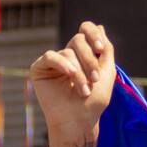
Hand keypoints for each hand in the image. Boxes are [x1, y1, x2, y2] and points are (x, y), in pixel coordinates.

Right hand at [29, 21, 115, 138]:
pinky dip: (63, 65)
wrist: (79, 120)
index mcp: (84, 54)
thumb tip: (99, 27)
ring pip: (68, 52)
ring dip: (80, 72)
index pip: (85, 30)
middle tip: (96, 79)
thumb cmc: (94, 102)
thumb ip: (106, 50)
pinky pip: (51, 57)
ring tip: (84, 91)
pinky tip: (70, 76)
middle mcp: (68, 55)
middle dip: (90, 60)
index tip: (101, 49)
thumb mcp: (107, 73)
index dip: (93, 34)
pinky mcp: (40, 68)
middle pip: (78, 40)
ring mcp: (54, 61)